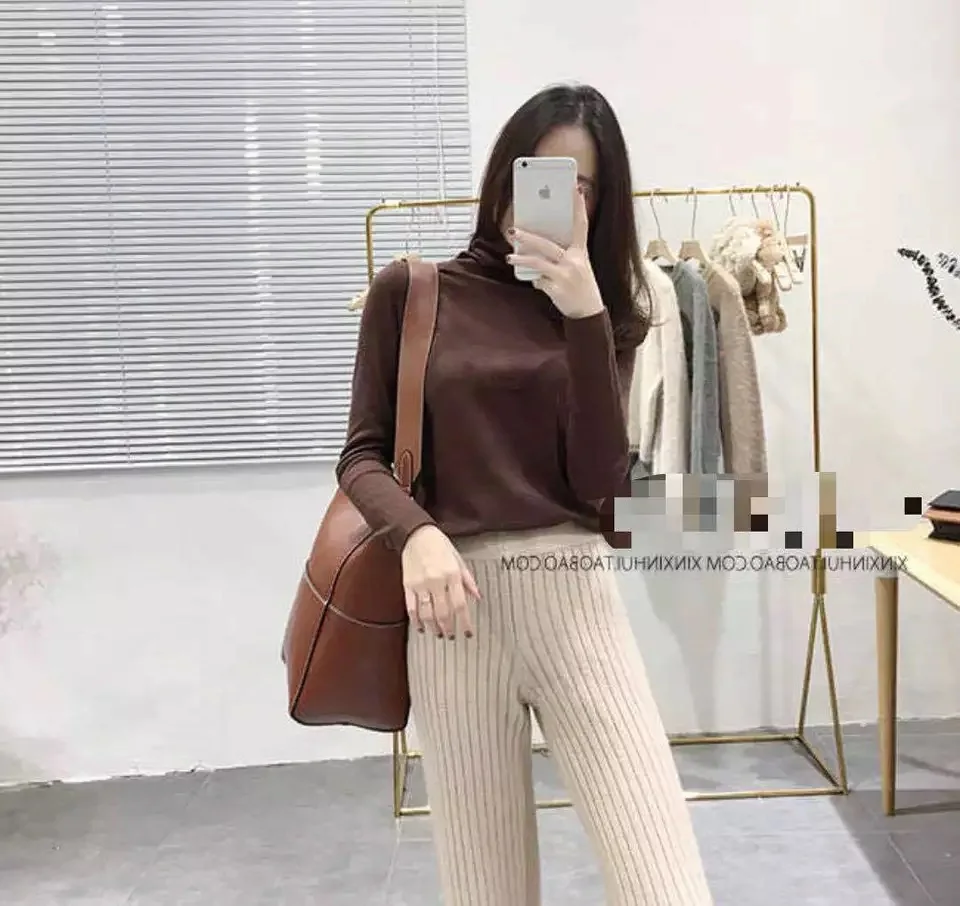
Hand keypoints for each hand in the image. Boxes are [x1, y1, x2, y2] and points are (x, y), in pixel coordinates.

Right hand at [401, 525, 480, 638]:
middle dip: (448, 629)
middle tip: (451, 636)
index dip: (465, 623)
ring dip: (433, 628)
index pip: (460, 605)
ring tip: (438, 634)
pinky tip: (421, 627)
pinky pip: (412, 608)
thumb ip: (468, 580)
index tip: (468, 634)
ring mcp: (420, 584)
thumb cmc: (439, 545)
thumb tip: (477, 596)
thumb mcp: (458, 559)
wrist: (416, 534)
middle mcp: (436, 581)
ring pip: (427, 614)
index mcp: (452, 575)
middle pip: (443, 613)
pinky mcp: (408, 585)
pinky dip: (416, 621)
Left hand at [506, 186, 605, 319]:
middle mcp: (574, 262)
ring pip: (538, 263)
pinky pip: (539, 281)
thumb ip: (562, 254)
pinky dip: (535, 281)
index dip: (579, 206)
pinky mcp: (557, 290)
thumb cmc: (581, 286)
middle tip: (513, 230)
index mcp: (580, 253)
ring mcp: (565, 277)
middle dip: (528, 237)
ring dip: (522, 258)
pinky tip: (536, 282)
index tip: (576, 189)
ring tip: (510, 257)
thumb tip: (536, 247)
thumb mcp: (578, 266)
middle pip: (548, 245)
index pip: (581, 225)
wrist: (588, 312)